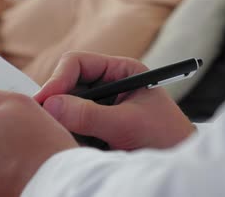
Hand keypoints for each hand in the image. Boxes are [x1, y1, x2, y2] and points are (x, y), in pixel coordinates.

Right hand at [34, 52, 195, 149]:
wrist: (179, 161)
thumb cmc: (166, 138)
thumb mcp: (127, 124)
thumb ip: (90, 114)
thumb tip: (52, 105)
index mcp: (121, 71)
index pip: (79, 63)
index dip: (59, 78)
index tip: (46, 99)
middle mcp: (108, 85)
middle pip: (68, 84)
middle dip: (58, 101)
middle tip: (45, 119)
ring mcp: (101, 106)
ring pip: (66, 106)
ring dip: (63, 119)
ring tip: (67, 134)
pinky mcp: (96, 127)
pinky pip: (72, 125)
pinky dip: (69, 133)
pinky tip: (77, 143)